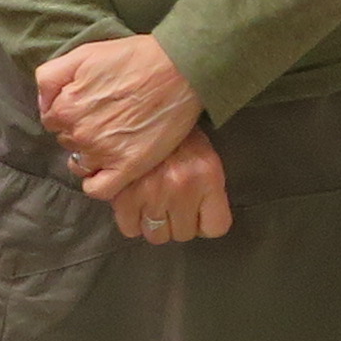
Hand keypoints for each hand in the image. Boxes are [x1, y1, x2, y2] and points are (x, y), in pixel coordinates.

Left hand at [35, 32, 200, 189]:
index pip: (51, 120)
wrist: (178, 69)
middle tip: (104, 117)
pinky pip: (98, 189)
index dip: (68, 111)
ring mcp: (103, 153)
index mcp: (65, 108)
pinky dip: (97, 182)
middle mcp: (80, 134)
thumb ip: (50, 78)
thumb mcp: (82, 54)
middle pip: (66, 141)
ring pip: (80, 164)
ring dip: (90, 153)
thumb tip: (43, 104)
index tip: (88, 104)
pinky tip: (106, 170)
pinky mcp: (128, 167)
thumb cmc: (132, 58)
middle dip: (79, 130)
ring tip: (111, 138)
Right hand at [104, 136, 230, 244]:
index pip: (216, 227)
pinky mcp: (124, 195)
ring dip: (154, 222)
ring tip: (151, 202)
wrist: (142, 104)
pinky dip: (131, 220)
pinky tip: (134, 202)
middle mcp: (183, 187)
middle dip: (178, 221)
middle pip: (184, 234)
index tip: (198, 213)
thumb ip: (206, 188)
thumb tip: (200, 219)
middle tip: (171, 202)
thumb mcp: (203, 154)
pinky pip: (130, 228)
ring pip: (156, 235)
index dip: (205, 222)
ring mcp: (152, 192)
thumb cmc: (174, 132)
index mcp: (208, 176)